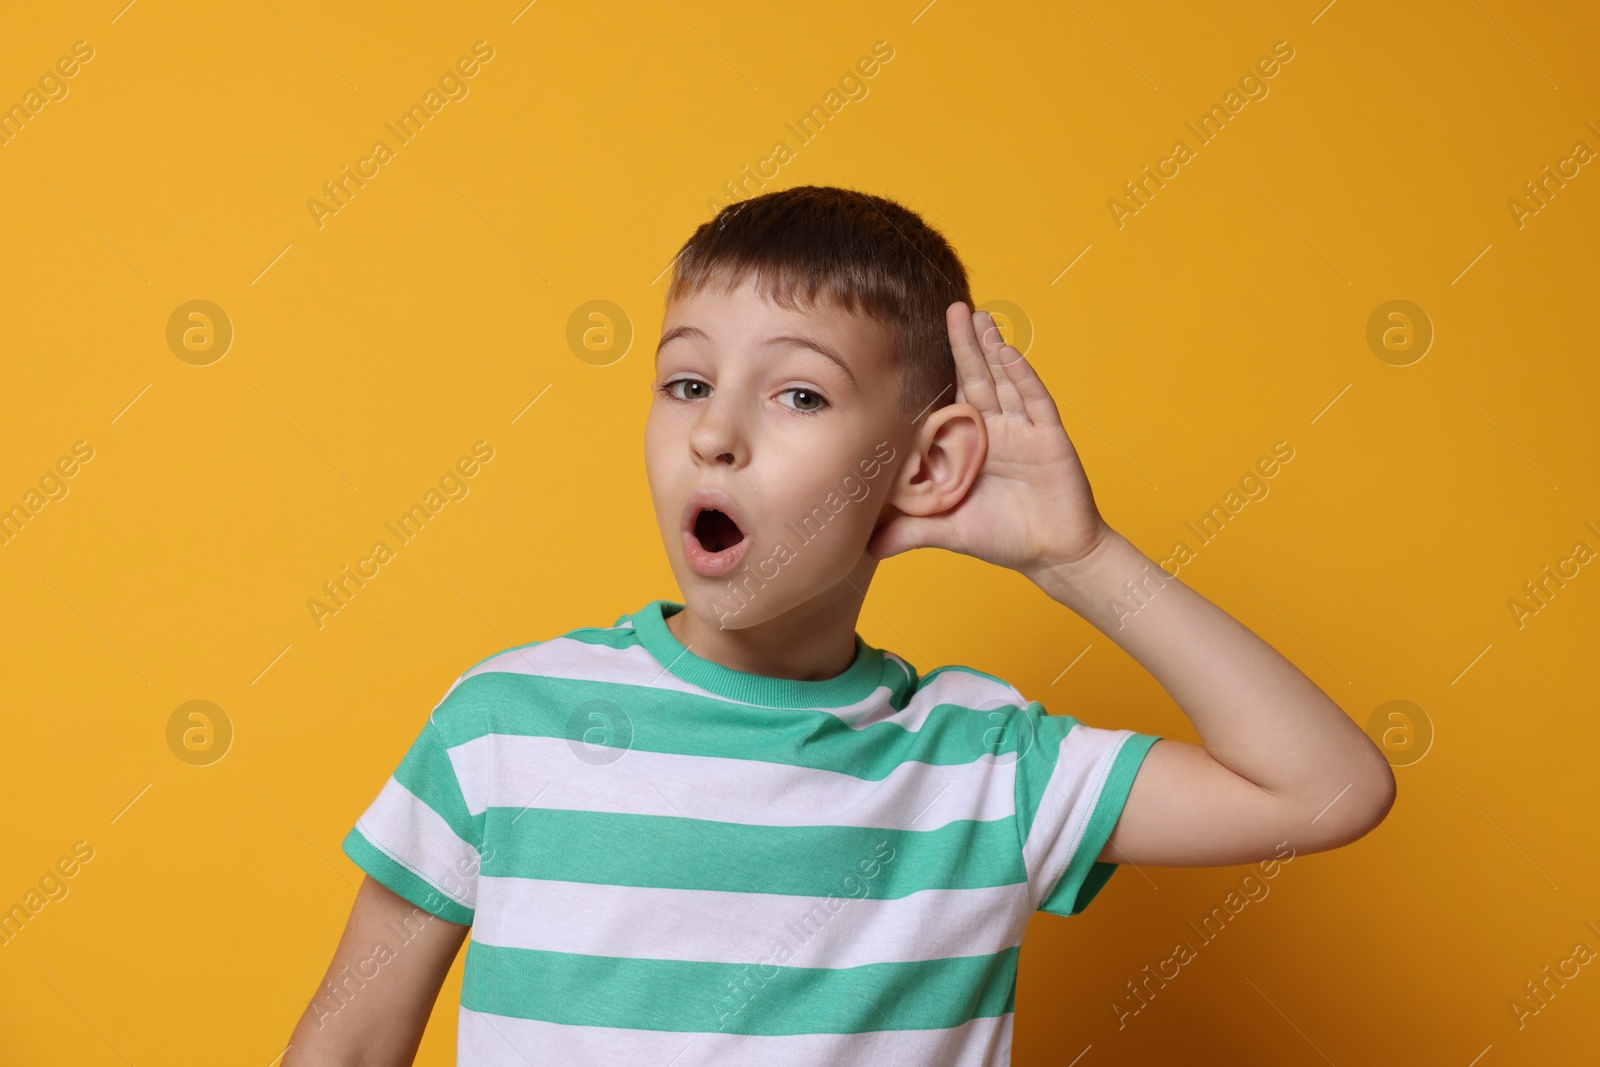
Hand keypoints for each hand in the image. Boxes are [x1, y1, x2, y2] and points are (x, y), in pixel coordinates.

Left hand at [867, 303, 1113, 584]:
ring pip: (1004, 380)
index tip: (915, 341)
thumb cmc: (1004, 539)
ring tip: (976, 316)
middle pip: (976, 378)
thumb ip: (909, 532)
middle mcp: (997, 430)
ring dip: (991, 348)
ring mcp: (1024, 430)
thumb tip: (864, 547)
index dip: (935, 372)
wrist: (1056, 555)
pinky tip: (1008, 351)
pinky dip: (1022, 375)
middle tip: (950, 307)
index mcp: (970, 445)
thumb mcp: (948, 531)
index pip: (949, 401)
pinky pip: (1035, 400)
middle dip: (963, 344)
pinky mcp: (1050, 437)